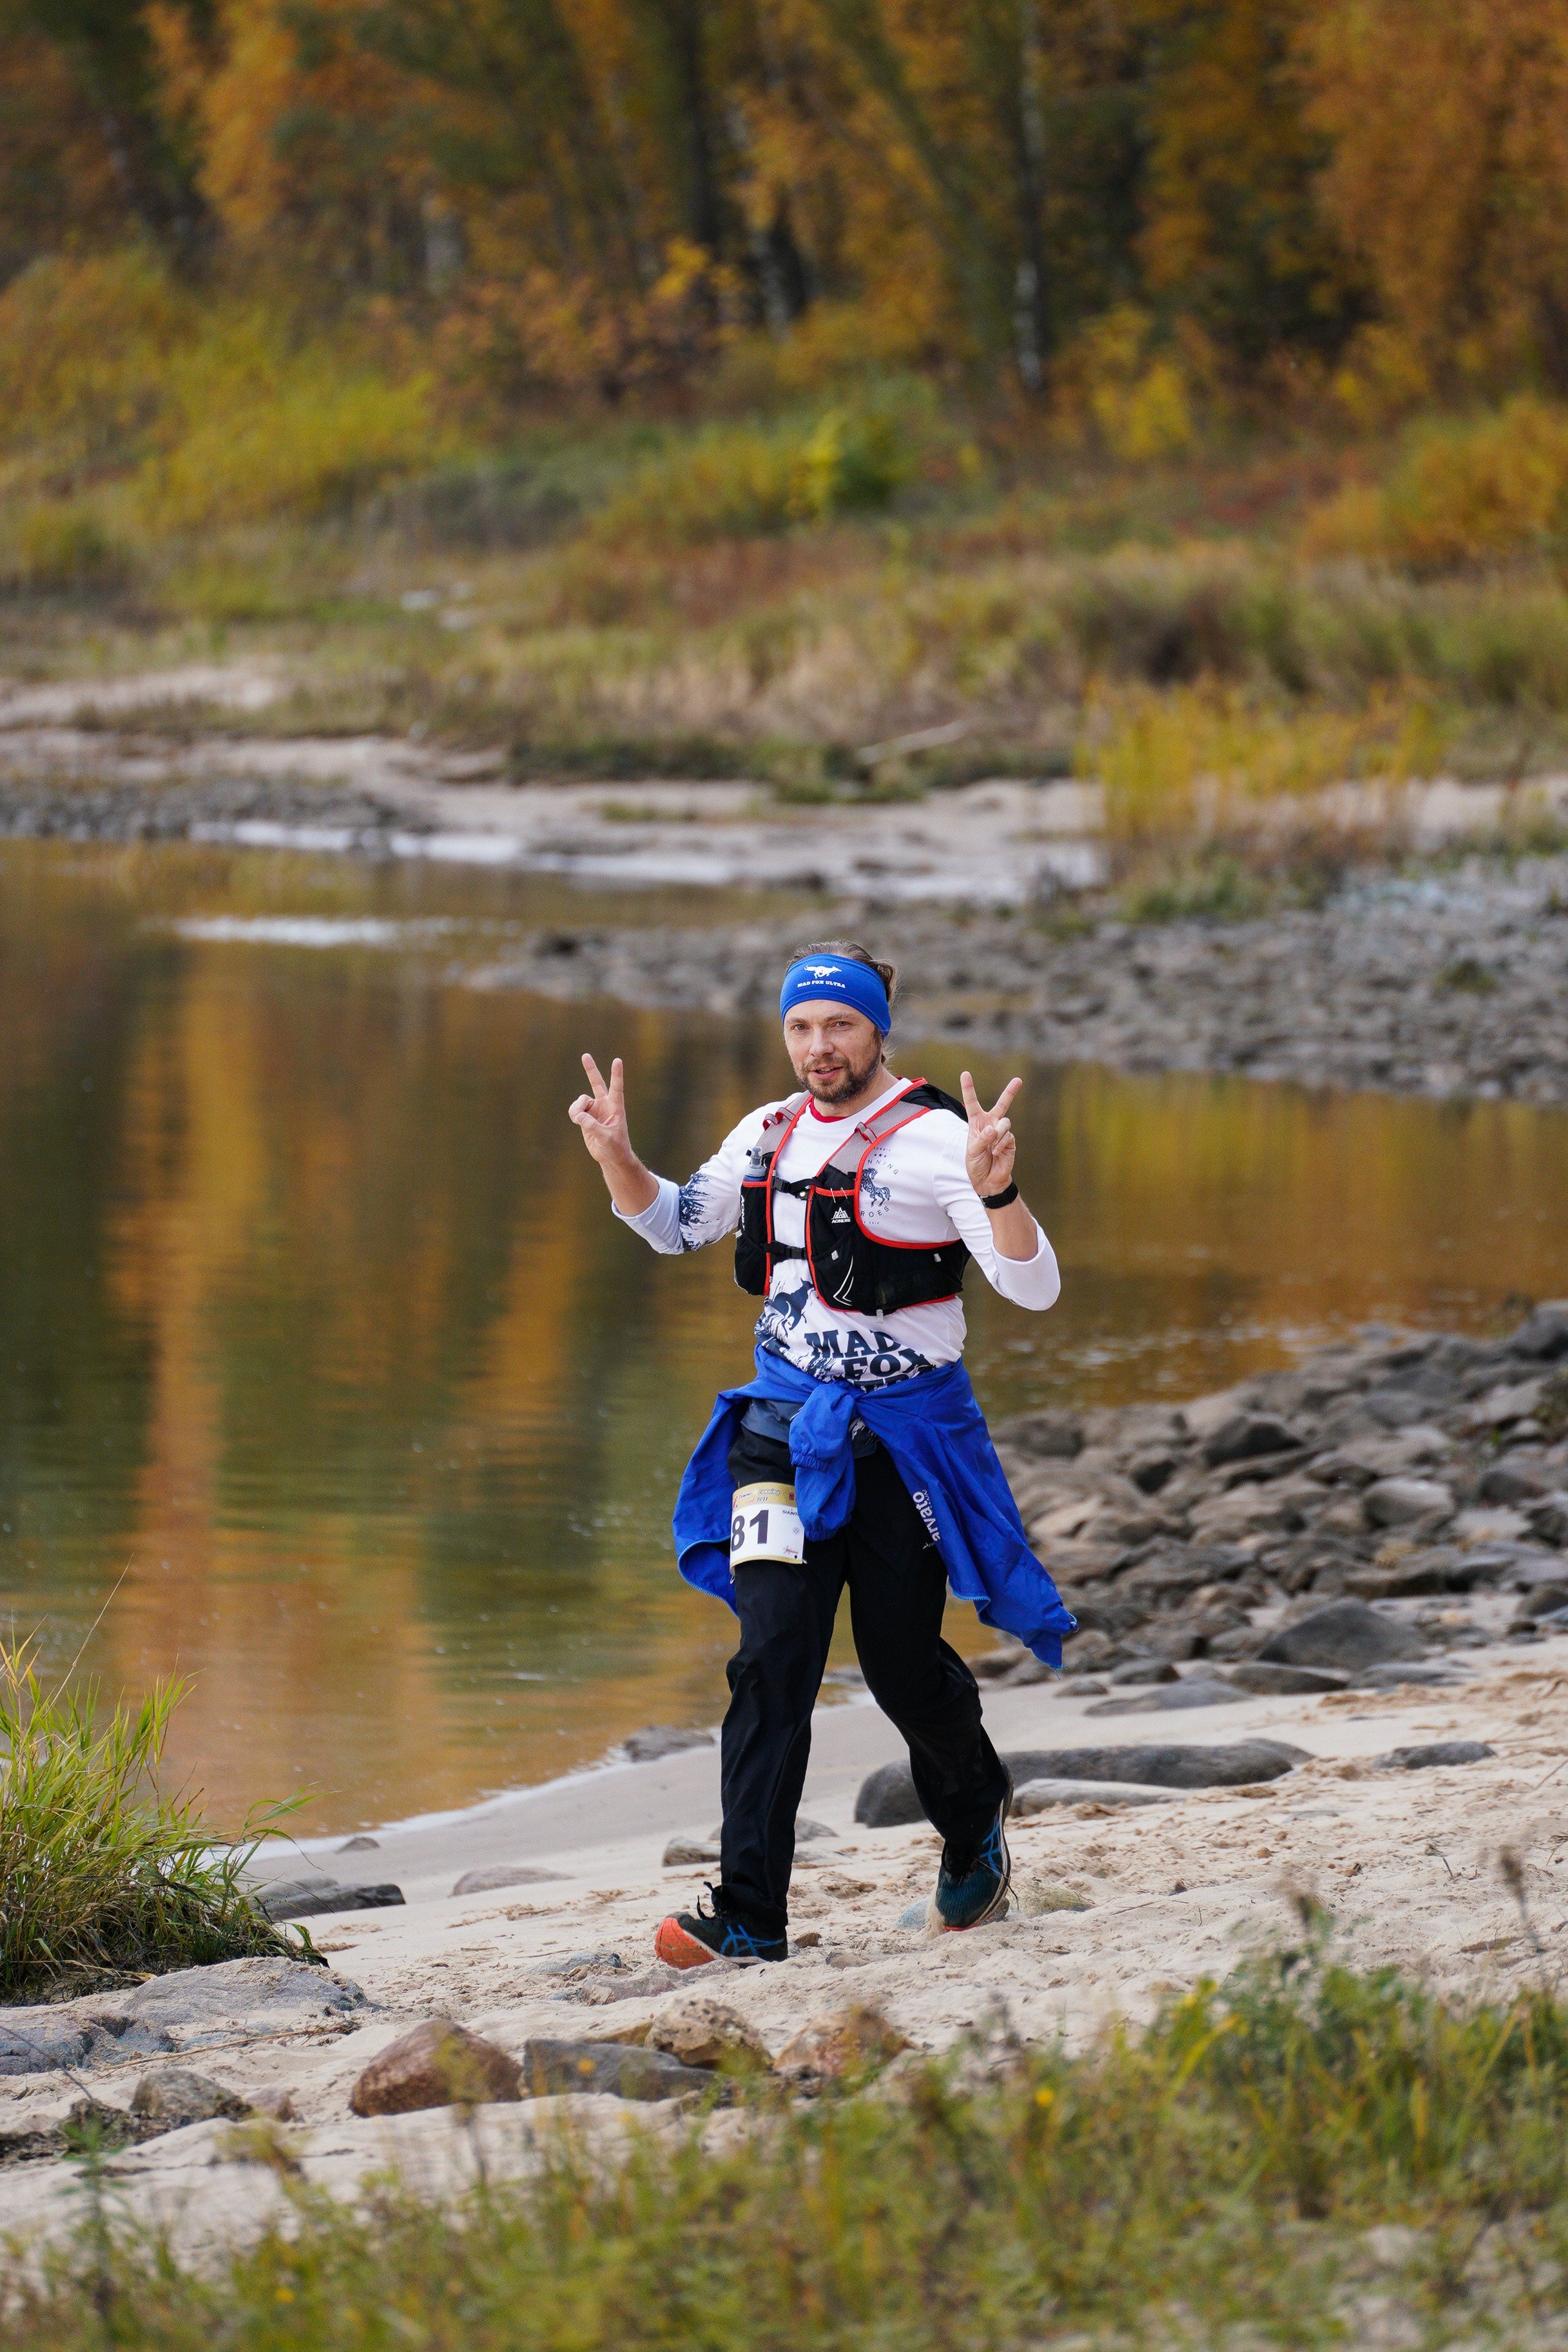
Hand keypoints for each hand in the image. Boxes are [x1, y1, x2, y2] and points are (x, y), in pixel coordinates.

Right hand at [568, 1053, 632, 1167]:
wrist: (610, 1156)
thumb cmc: (615, 1146)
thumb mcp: (606, 1138)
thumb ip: (593, 1126)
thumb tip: (579, 1116)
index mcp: (616, 1107)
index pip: (617, 1088)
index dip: (616, 1074)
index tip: (617, 1060)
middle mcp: (605, 1104)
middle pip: (597, 1083)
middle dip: (590, 1069)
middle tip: (585, 1055)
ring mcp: (594, 1109)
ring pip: (580, 1101)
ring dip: (577, 1110)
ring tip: (579, 1120)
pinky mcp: (585, 1115)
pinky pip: (574, 1110)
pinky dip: (573, 1114)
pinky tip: (577, 1121)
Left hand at [959, 1069, 1020, 1197]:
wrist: (988, 1180)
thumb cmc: (976, 1164)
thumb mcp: (972, 1151)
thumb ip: (981, 1139)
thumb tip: (993, 1129)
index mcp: (976, 1123)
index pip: (972, 1103)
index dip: (969, 1088)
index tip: (965, 1073)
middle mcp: (991, 1124)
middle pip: (1002, 1104)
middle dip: (1010, 1092)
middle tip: (1018, 1080)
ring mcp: (1002, 1132)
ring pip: (1004, 1122)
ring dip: (997, 1134)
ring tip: (992, 1148)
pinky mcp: (1010, 1141)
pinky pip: (1008, 1135)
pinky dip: (1001, 1144)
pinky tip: (996, 1153)